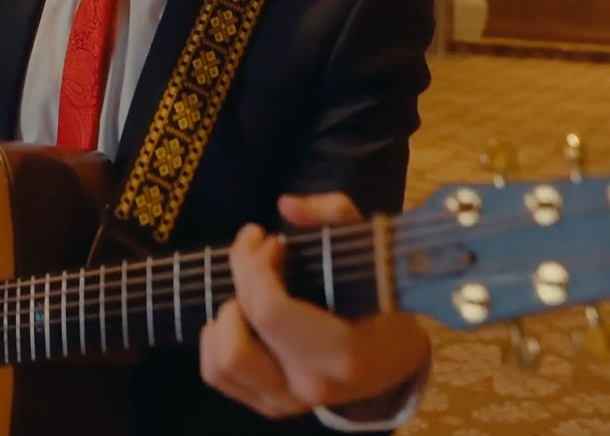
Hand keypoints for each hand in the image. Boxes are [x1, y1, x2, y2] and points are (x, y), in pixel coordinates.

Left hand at [199, 193, 429, 419]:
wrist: (392, 361)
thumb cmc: (382, 300)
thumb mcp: (372, 251)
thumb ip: (334, 216)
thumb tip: (286, 204)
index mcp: (342, 352)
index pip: (270, 310)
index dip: (256, 265)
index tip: (271, 240)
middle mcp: (310, 384)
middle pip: (239, 330)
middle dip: (241, 279)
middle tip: (260, 252)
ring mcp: (286, 401)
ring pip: (220, 359)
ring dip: (227, 314)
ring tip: (252, 290)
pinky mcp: (268, 405)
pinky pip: (216, 373)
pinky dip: (217, 339)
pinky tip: (241, 315)